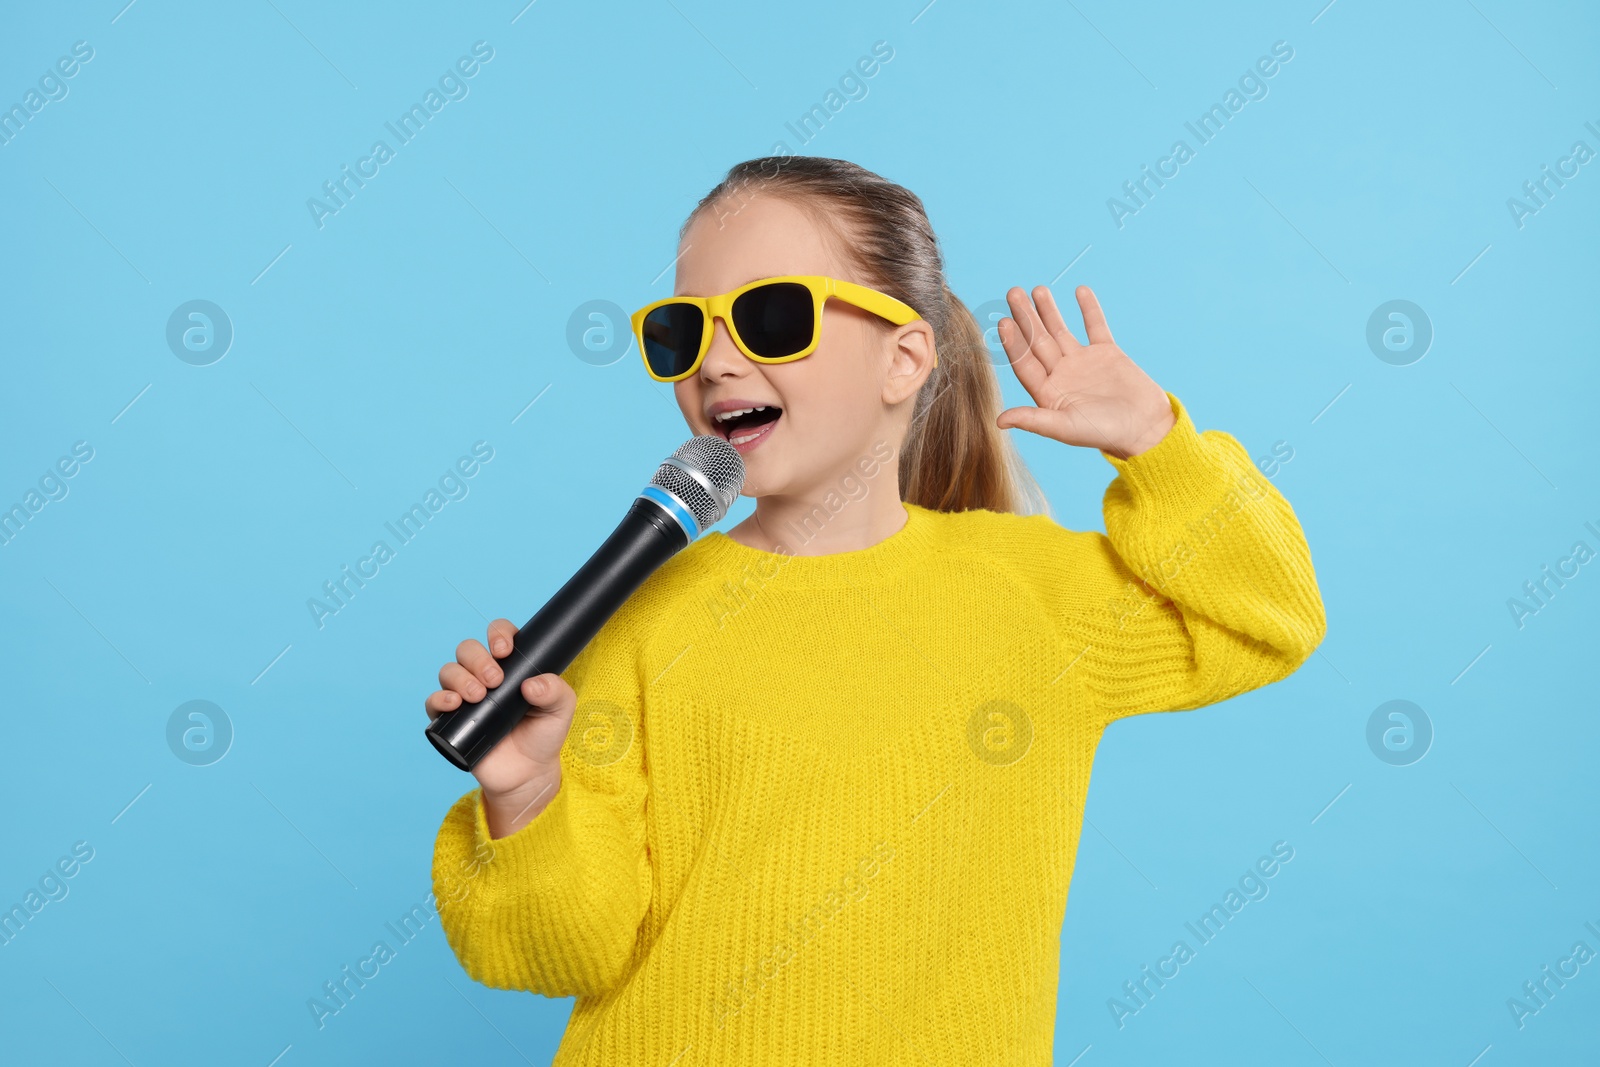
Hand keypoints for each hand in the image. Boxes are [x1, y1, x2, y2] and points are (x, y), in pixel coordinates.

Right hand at [425, 618, 576, 835]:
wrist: (528, 773)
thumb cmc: (543, 735)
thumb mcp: (561, 710)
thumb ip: (555, 691)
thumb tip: (532, 684)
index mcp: (511, 665)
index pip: (498, 635)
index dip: (498, 634)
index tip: (505, 649)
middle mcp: (483, 676)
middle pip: (467, 649)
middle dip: (478, 659)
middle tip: (495, 680)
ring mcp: (465, 696)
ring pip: (449, 671)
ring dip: (460, 678)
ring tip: (479, 696)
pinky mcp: (450, 720)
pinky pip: (433, 701)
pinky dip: (439, 698)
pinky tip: (455, 704)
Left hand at [994, 284, 1174, 458]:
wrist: (1146, 428)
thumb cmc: (1105, 433)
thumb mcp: (1066, 428)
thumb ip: (1034, 420)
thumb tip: (998, 421)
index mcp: (1048, 393)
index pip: (1026, 363)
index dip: (1014, 343)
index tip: (1004, 322)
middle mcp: (1061, 375)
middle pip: (1038, 342)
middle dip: (1026, 318)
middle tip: (1013, 293)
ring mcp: (1083, 362)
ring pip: (1060, 330)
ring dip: (1048, 310)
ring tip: (1037, 289)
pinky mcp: (1106, 353)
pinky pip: (1095, 326)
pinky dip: (1089, 308)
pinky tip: (1080, 289)